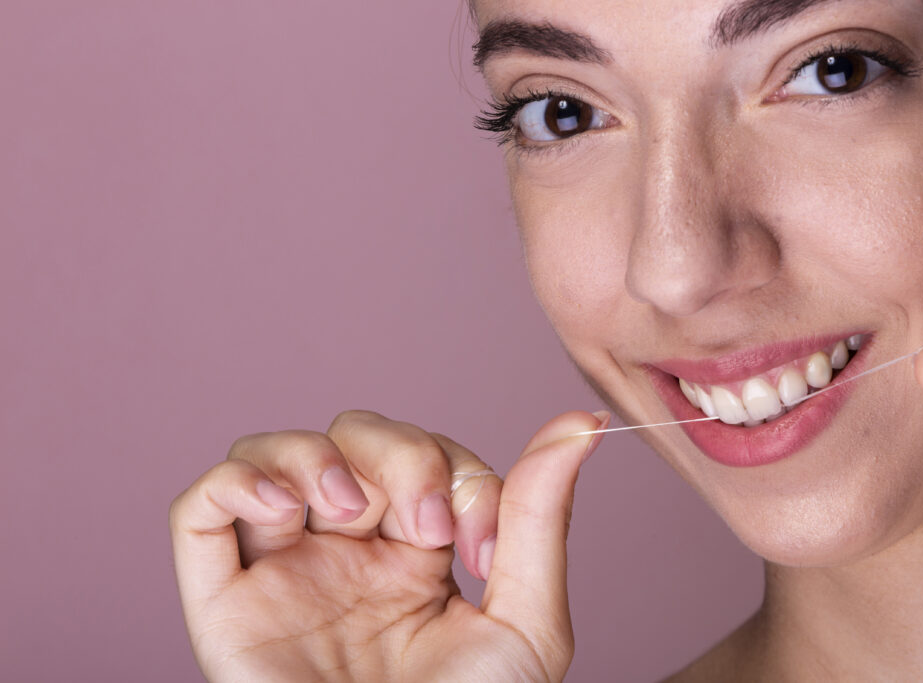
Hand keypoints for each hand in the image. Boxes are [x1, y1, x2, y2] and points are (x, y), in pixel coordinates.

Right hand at [170, 409, 607, 681]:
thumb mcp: (524, 623)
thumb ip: (539, 517)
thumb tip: (580, 421)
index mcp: (416, 552)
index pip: (426, 454)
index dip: (455, 471)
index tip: (477, 547)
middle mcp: (346, 551)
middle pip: (352, 437)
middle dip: (396, 458)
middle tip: (424, 527)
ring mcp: (283, 571)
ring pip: (271, 455)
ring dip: (314, 456)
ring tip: (348, 508)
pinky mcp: (225, 603)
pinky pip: (200, 511)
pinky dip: (236, 483)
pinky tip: (283, 508)